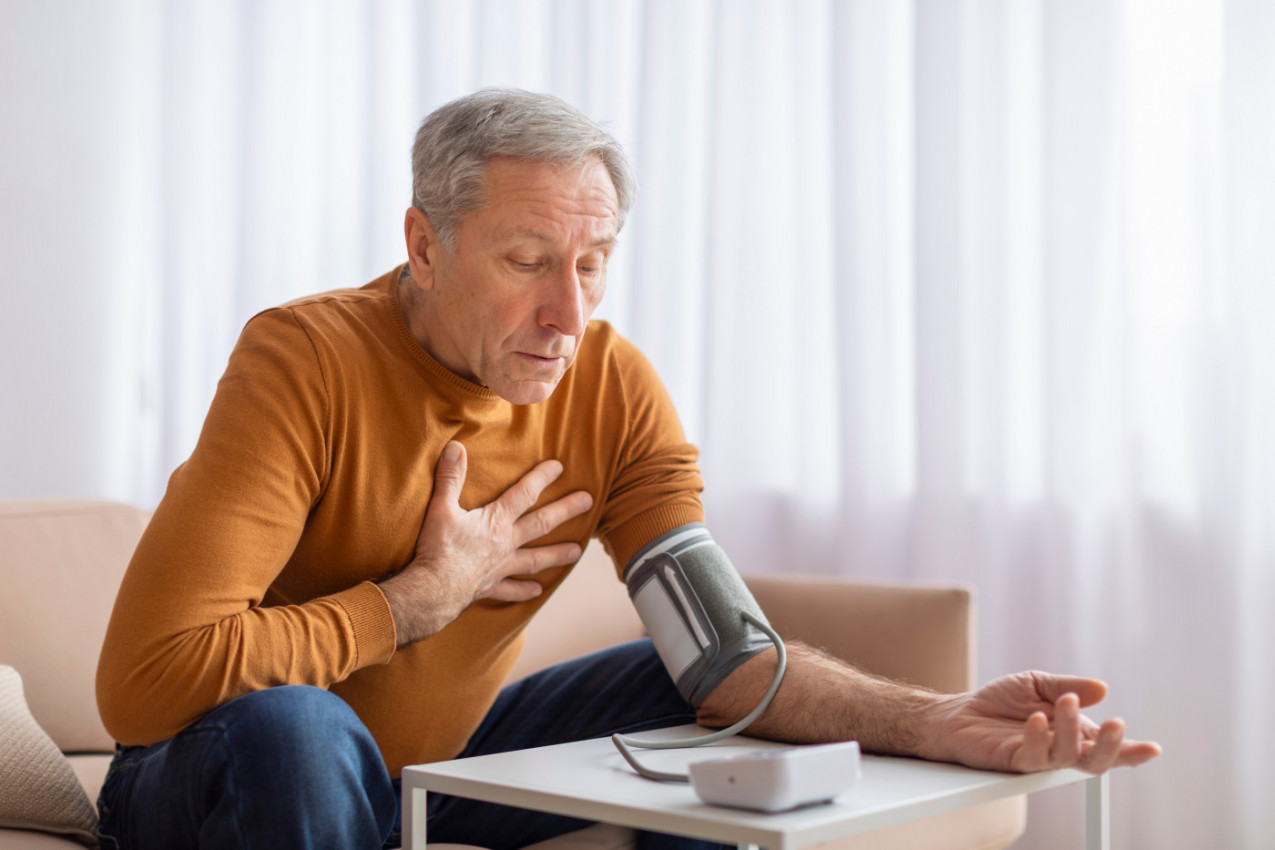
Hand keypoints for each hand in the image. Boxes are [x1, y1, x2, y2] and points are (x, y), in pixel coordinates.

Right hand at [379, 441, 592, 646]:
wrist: (432, 591)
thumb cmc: (437, 548)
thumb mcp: (440, 508)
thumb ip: (450, 477)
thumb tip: (455, 447)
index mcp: (495, 521)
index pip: (524, 494)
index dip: (542, 478)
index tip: (559, 467)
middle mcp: (505, 543)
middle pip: (541, 523)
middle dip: (566, 510)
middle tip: (589, 502)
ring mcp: (501, 567)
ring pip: (535, 559)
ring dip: (557, 554)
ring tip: (578, 552)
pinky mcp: (490, 586)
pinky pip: (511, 589)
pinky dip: (524, 590)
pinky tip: (537, 590)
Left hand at [925, 671, 1161, 773]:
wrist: (960, 711)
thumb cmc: (1001, 701)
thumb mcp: (1037, 683)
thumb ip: (1068, 686)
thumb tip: (1102, 689)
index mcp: (1073, 732)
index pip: (1106, 746)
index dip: (1131, 751)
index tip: (1153, 748)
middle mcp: (1061, 749)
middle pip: (1096, 761)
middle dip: (1112, 747)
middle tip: (1117, 726)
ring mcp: (1039, 758)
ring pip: (1067, 757)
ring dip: (1069, 729)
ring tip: (1062, 702)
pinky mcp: (1015, 762)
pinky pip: (1033, 756)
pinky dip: (1038, 737)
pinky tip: (1036, 718)